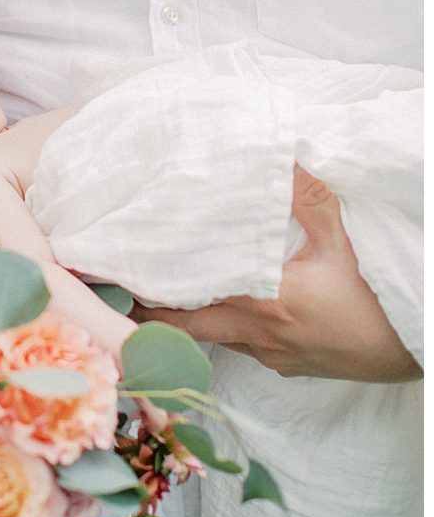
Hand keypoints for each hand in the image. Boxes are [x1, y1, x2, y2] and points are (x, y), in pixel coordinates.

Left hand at [135, 166, 420, 381]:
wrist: (414, 352)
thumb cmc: (375, 300)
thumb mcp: (341, 241)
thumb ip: (307, 197)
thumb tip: (284, 152)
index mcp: (260, 300)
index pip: (186, 295)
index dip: (146, 285)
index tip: (113, 271)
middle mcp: (255, 334)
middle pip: (181, 328)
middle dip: (147, 311)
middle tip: (113, 290)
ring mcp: (268, 354)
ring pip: (207, 338)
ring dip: (182, 319)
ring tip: (151, 293)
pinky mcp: (283, 365)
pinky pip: (238, 347)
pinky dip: (218, 328)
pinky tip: (217, 307)